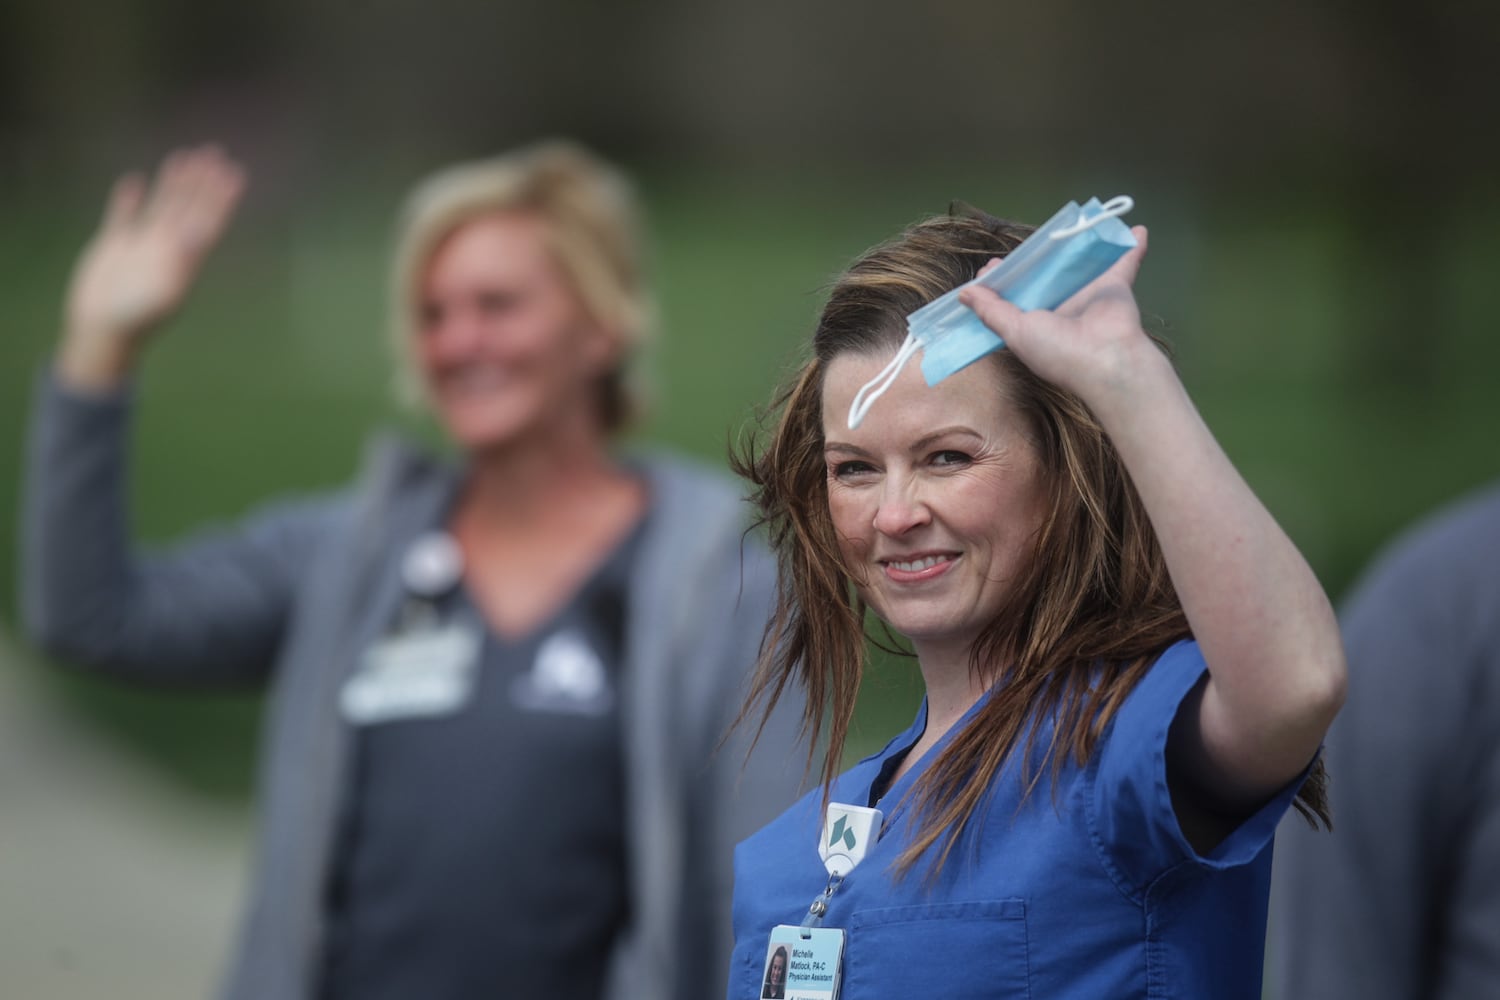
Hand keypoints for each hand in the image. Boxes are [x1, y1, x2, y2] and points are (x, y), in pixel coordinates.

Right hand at [58, 145, 244, 389]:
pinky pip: (123, 216)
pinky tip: (135, 180)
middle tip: (215, 152)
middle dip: (202, 182)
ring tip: (183, 157)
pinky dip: (129, 199)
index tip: (235, 174)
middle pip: (189, 207)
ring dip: (173, 183)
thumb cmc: (134, 321)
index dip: (222, 199)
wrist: (102, 333)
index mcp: (184, 261)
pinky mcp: (113, 248)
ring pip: (161, 206)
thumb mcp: (161, 295)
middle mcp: (167, 250)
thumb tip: (195, 235)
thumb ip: (178, 264)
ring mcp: (141, 248)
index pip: (208, 221)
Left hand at [958, 226, 1167, 411]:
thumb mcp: (1015, 332)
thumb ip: (990, 311)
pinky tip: (1136, 229)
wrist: (1106, 359)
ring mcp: (1088, 294)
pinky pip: (1124, 260)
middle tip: (1023, 247)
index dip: (1002, 282)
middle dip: (1033, 260)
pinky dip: (1131, 245)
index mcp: (1035, 322)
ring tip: (1069, 225)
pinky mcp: (1115, 285)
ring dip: (1078, 246)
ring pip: (1080, 263)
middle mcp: (1060, 307)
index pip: (1014, 298)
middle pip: (1044, 277)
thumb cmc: (1057, 350)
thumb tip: (965, 294)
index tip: (991, 269)